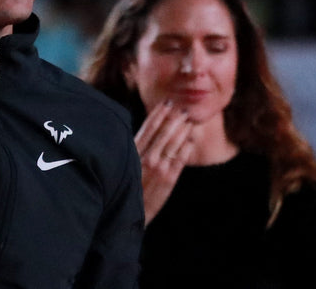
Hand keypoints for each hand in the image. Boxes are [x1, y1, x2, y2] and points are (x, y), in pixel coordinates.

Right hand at [134, 101, 194, 224]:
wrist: (129, 213)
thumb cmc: (126, 187)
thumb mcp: (124, 164)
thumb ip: (135, 149)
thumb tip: (145, 133)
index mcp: (133, 152)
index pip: (149, 127)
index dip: (159, 113)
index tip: (167, 102)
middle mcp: (146, 157)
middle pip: (164, 132)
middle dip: (174, 118)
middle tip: (183, 108)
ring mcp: (159, 168)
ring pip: (174, 143)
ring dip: (183, 130)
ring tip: (189, 120)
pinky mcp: (169, 179)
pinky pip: (180, 159)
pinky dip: (186, 148)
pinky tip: (191, 140)